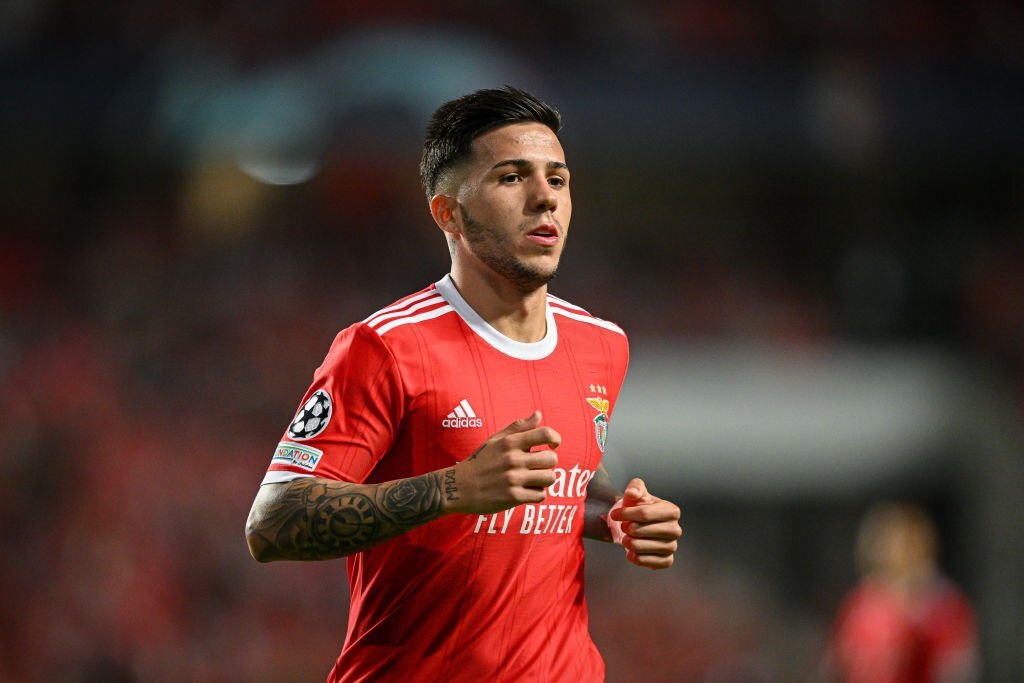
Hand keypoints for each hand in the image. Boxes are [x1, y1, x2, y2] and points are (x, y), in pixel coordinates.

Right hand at [445, 411, 559, 514]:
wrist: (458, 487)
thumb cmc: (479, 462)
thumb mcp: (495, 440)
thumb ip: (518, 427)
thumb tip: (539, 414)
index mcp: (509, 443)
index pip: (545, 434)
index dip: (556, 439)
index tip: (553, 445)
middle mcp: (513, 459)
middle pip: (552, 459)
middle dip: (549, 463)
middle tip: (538, 467)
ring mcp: (513, 479)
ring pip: (550, 478)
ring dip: (545, 479)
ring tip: (534, 479)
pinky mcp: (513, 498)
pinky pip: (541, 495)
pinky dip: (537, 494)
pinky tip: (527, 491)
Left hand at [610, 478, 680, 568]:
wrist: (640, 524)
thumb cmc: (640, 507)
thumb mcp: (637, 492)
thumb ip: (635, 487)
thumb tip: (632, 492)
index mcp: (672, 511)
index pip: (644, 514)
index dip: (626, 514)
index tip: (615, 515)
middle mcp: (675, 529)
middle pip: (639, 531)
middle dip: (626, 528)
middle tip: (624, 526)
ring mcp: (672, 546)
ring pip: (640, 546)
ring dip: (627, 542)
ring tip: (627, 538)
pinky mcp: (667, 560)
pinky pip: (647, 562)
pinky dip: (635, 557)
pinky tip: (631, 551)